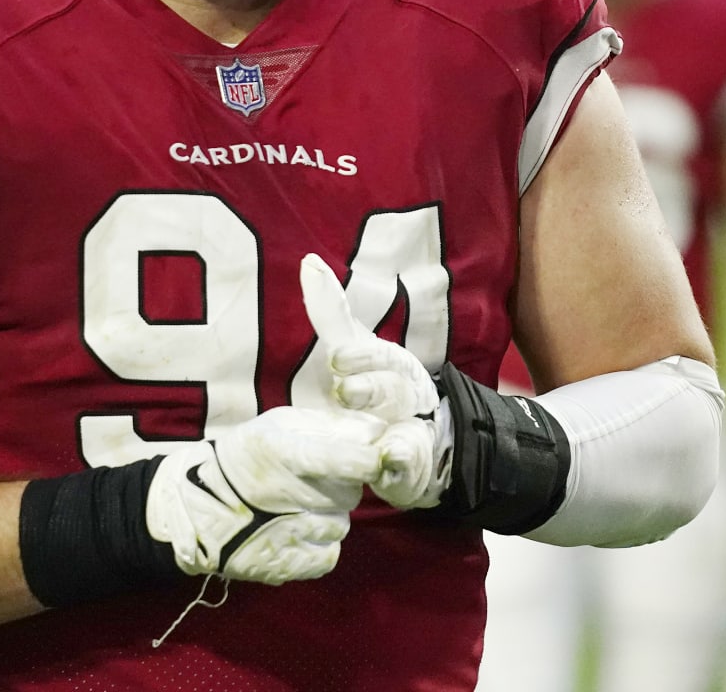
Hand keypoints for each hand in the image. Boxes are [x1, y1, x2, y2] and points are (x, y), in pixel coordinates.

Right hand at [146, 405, 384, 584]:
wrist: (195, 505)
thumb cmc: (244, 457)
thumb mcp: (279, 426)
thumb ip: (330, 426)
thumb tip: (377, 432)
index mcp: (286, 454)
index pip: (345, 459)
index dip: (371, 460)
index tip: (383, 457)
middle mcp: (290, 494)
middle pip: (350, 492)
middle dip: (340, 486)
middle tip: (311, 481)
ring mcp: (289, 534)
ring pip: (342, 524)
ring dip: (328, 515)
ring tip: (294, 507)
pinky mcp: (287, 565)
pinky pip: (329, 554)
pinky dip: (319, 544)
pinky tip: (295, 530)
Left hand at [300, 253, 450, 508]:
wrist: (417, 440)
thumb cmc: (377, 386)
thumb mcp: (353, 348)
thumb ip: (331, 312)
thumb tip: (308, 260)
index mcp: (391, 363)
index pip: (377, 353)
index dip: (362, 356)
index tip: (336, 360)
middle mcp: (406, 392)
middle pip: (393, 386)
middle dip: (371, 387)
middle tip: (344, 390)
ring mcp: (411, 429)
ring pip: (405, 424)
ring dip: (392, 433)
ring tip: (378, 434)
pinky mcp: (411, 465)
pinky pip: (410, 464)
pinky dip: (403, 461)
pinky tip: (392, 458)